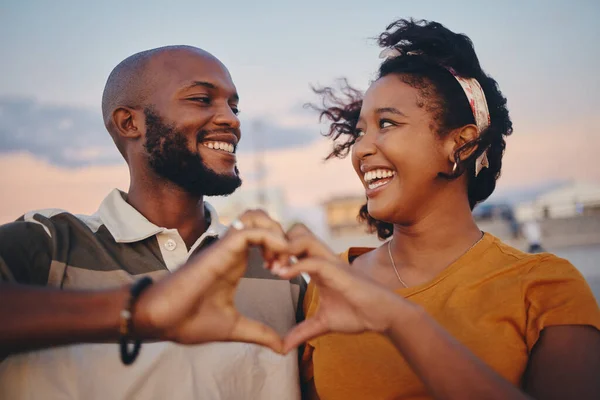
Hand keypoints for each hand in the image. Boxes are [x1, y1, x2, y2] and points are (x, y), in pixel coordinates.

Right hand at [134, 210, 289, 352]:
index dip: (282, 249)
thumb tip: (282, 348)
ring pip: (256, 217)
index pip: (263, 235)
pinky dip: (269, 239)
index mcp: (236, 261)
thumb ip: (259, 333)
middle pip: (262, 219)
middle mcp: (232, 249)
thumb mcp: (235, 328)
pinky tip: (272, 262)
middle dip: (282, 236)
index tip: (286, 273)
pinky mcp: (219, 248)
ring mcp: (225, 246)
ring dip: (275, 233)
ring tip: (279, 261)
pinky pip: (250, 230)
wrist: (160, 320)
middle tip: (284, 264)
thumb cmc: (188, 321)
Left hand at [276, 224, 415, 352]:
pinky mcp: (337, 271)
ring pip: (303, 238)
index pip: (294, 245)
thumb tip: (283, 347)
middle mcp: (323, 259)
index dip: (277, 250)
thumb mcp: (322, 323)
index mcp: (318, 266)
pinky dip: (295, 265)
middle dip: (278, 242)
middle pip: (296, 232)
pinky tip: (281, 275)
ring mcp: (331, 262)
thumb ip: (303, 331)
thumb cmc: (357, 314)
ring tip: (271, 267)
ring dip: (284, 249)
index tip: (264, 265)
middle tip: (266, 262)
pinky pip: (312, 260)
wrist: (383, 316)